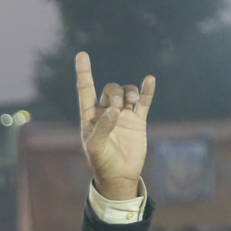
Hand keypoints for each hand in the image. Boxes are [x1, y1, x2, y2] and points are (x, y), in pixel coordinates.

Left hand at [76, 51, 154, 200]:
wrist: (120, 176)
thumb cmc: (101, 163)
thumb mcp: (95, 147)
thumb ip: (102, 128)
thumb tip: (114, 110)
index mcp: (90, 117)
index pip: (85, 90)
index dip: (84, 73)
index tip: (81, 55)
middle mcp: (106, 113)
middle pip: (110, 90)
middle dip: (115, 93)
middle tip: (118, 106)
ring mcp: (123, 116)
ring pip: (126, 93)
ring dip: (129, 92)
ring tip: (131, 102)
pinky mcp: (137, 121)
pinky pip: (143, 102)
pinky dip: (146, 91)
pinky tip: (149, 80)